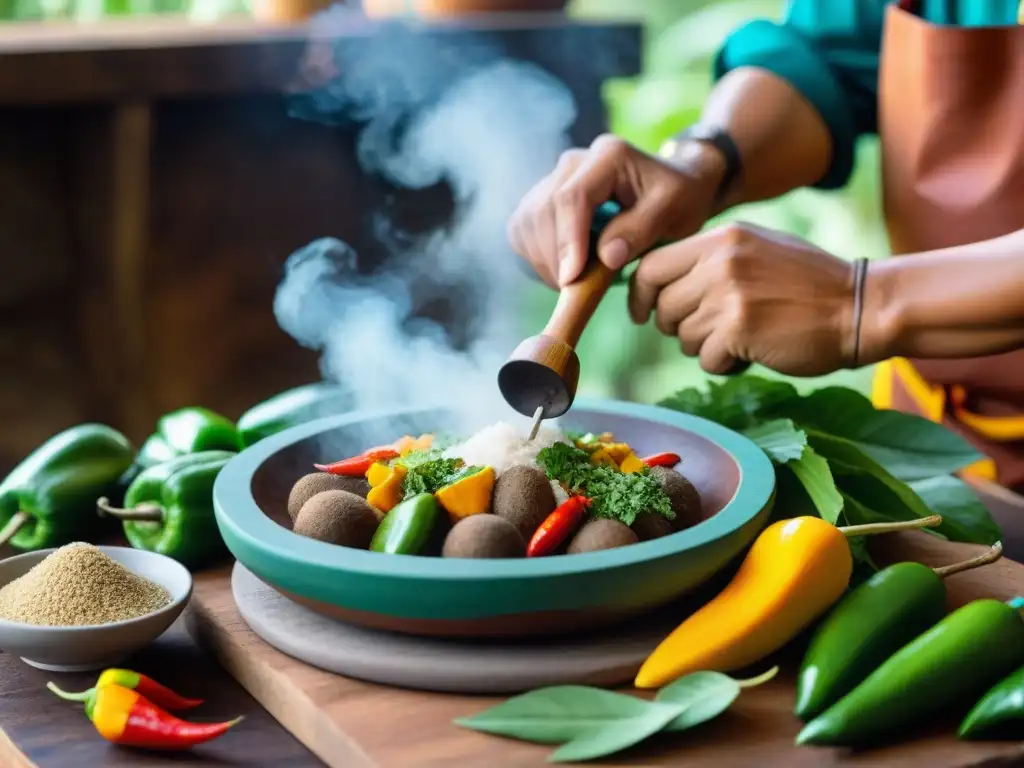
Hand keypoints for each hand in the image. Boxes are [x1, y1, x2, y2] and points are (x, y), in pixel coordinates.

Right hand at [507, 134, 725, 287]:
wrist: (672, 188)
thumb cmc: (679, 199)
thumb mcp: (676, 212)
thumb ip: (641, 230)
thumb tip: (605, 256)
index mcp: (608, 155)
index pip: (571, 197)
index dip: (568, 241)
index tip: (571, 278)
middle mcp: (574, 161)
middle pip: (543, 211)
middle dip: (554, 257)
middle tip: (576, 289)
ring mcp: (554, 178)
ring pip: (527, 223)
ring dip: (543, 261)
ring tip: (574, 281)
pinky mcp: (541, 198)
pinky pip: (523, 231)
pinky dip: (536, 257)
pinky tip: (563, 270)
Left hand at [629, 222, 858, 375]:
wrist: (860, 306)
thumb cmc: (809, 284)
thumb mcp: (757, 249)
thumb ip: (710, 260)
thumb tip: (659, 281)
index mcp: (721, 238)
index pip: (651, 266)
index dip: (640, 295)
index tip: (643, 313)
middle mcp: (720, 262)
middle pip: (663, 306)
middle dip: (678, 327)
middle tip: (711, 330)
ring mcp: (728, 295)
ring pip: (683, 336)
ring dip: (706, 346)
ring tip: (742, 337)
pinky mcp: (739, 330)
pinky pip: (706, 359)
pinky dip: (725, 364)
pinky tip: (753, 352)